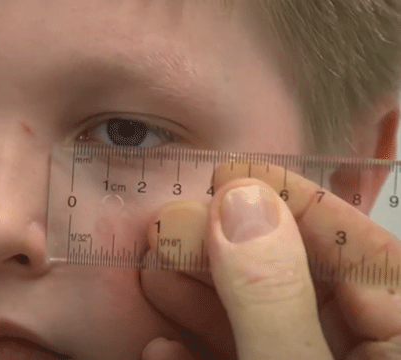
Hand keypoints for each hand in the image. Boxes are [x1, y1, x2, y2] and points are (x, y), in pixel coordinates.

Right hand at [140, 162, 400, 359]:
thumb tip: (242, 205)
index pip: (363, 252)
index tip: (235, 175)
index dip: (298, 204)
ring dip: (201, 300)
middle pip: (301, 285)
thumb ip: (272, 296)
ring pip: (263, 324)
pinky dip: (197, 354)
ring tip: (155, 270)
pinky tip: (164, 347)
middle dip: (229, 252)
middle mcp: (365, 358)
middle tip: (177, 224)